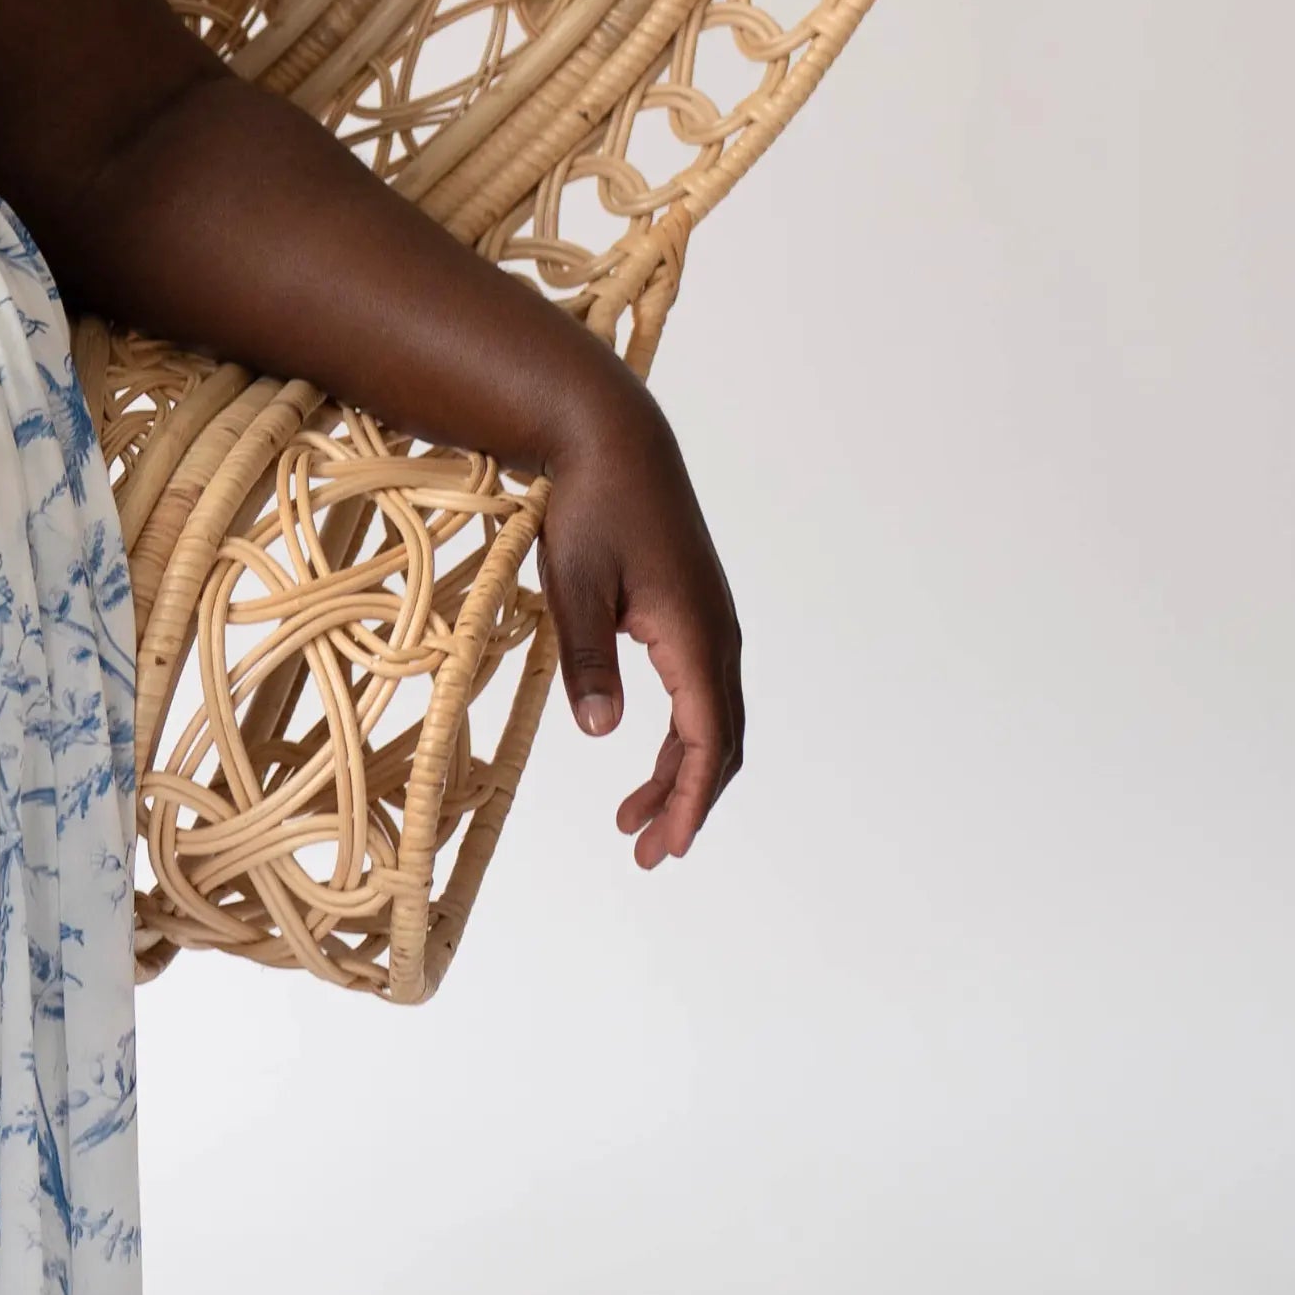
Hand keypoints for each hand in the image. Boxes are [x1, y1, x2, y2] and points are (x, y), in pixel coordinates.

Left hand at [536, 387, 746, 867]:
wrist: (615, 440)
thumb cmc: (591, 507)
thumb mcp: (574, 585)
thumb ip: (588, 660)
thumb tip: (598, 733)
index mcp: (695, 637)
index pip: (705, 741)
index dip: (686, 800)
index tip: (662, 847)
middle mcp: (717, 637)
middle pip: (719, 742)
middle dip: (687, 803)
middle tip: (646, 854)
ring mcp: (710, 625)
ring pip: (712, 720)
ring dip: (681, 773)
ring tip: (633, 822)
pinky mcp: (694, 614)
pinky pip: (699, 692)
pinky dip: (680, 736)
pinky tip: (645, 756)